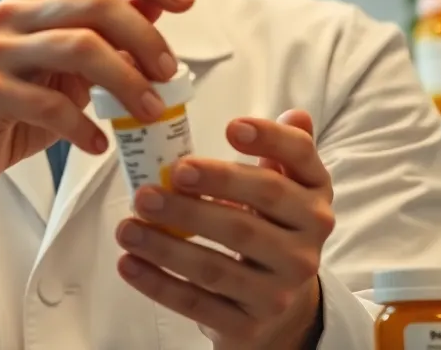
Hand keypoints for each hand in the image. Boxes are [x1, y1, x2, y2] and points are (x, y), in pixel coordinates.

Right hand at [0, 0, 193, 281]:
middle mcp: (12, 11)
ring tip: (149, 111)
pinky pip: (51, 104)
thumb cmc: (16, 102)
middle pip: (96, 2)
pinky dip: (85, 127)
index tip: (187, 1)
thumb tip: (157, 4)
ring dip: (126, 81)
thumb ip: (104, 32)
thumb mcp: (67, 64)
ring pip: (79, 47)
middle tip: (170, 73)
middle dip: (145, 37)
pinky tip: (97, 143)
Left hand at [114, 110, 333, 348]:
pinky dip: (159, 284)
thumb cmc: (270, 231)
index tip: (229, 128)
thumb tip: (295, 114)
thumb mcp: (284, 190)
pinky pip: (199, 303)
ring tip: (126, 227)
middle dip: (194, 203)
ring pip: (216, 266)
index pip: (300, 162)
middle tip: (146, 190)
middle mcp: (306, 246)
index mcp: (313, 200)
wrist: (282, 309)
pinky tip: (129, 264)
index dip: (269, 142)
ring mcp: (280, 290)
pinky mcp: (250, 326)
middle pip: (247, 219)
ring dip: (165, 246)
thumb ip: (283, 152)